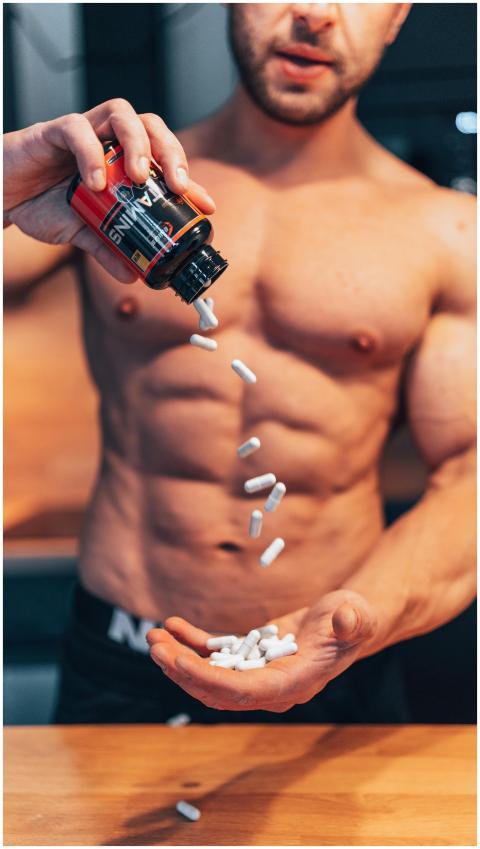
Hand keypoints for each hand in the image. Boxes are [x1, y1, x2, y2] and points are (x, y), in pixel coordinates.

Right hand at [4, 99, 214, 281]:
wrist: (4, 196)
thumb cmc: (43, 204)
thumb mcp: (81, 231)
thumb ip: (107, 247)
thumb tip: (133, 276)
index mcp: (122, 161)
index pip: (163, 160)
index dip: (188, 180)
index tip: (206, 206)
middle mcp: (108, 141)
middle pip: (150, 126)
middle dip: (170, 153)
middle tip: (177, 186)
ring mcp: (84, 132)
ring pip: (122, 114)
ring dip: (138, 144)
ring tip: (139, 178)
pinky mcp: (54, 131)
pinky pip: (77, 129)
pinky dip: (91, 153)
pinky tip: (96, 181)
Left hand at [147, 590, 377, 711]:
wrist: (348, 618)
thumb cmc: (355, 618)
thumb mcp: (358, 616)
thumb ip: (353, 623)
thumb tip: (346, 620)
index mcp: (294, 683)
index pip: (246, 691)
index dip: (211, 680)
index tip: (180, 663)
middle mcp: (271, 686)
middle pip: (219, 689)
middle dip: (183, 671)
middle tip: (155, 647)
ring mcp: (257, 673)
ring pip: (210, 675)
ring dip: (180, 658)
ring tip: (154, 636)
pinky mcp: (249, 657)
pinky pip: (215, 655)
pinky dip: (193, 642)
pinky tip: (174, 624)